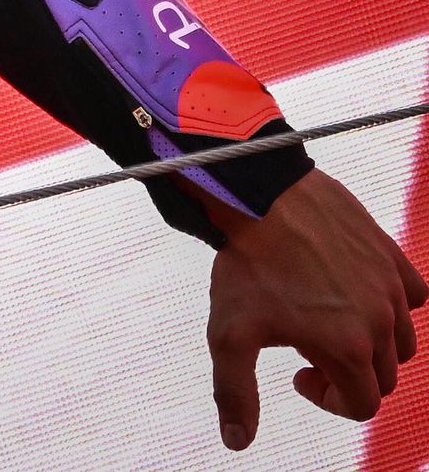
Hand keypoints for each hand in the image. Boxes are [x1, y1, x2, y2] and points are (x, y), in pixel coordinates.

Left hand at [206, 168, 424, 449]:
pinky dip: (394, 304)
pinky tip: (357, 293)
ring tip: (330, 322)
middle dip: (349, 374)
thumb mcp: (230, 334)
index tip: (299, 375)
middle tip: (308, 348)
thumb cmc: (245, 266)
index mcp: (349, 348)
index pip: (364, 404)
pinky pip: (413, 295)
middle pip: (383, 376)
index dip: (330, 400)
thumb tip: (238, 442)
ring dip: (373, 344)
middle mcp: (382, 321)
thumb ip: (235, 392)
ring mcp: (391, 288)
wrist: (260, 198)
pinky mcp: (393, 257)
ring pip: (402, 340)